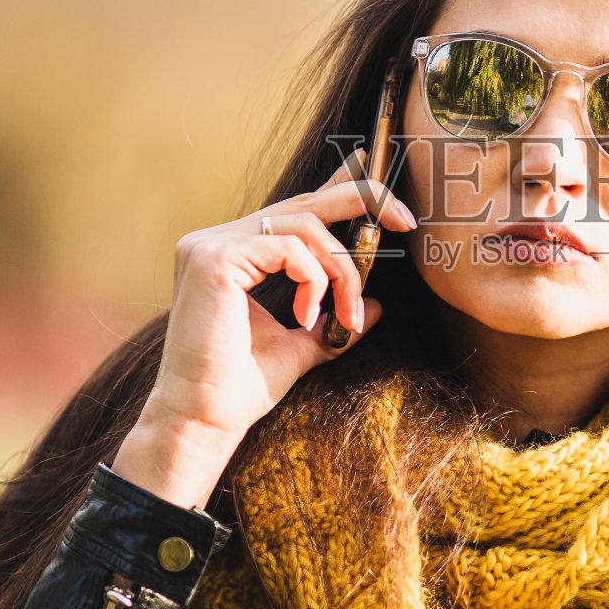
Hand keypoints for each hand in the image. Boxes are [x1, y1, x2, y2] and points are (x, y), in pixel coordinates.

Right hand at [112, 150, 415, 508]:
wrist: (203, 419)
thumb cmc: (240, 387)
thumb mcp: (300, 345)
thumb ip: (331, 318)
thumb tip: (376, 303)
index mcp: (232, 252)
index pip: (295, 207)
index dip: (341, 189)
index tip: (384, 196)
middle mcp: (217, 240)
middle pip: (305, 201)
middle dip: (362, 203)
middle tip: (405, 220)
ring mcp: (211, 244)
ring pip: (305, 225)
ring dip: (341, 269)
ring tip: (345, 315)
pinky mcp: (214, 258)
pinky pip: (289, 246)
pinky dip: (314, 278)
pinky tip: (307, 317)